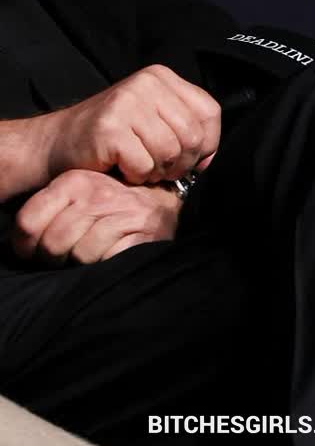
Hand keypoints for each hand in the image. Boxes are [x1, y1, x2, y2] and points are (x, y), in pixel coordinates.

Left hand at [11, 169, 180, 264]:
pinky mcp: (146, 232)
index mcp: (74, 181)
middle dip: (55, 260)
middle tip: (66, 259)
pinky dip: (108, 264)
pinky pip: (110, 259)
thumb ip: (47, 212)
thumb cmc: (110, 207)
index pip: (28, 223)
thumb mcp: (75, 198)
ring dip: (84, 263)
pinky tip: (113, 254)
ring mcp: (124, 212)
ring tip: (93, 254)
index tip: (35, 254)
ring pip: (81, 254)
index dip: (26, 248)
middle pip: (53, 243)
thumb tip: (22, 248)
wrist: (163, 204)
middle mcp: (98, 194)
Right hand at [43, 64, 221, 185]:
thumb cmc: (113, 137)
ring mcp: (127, 103)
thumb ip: (185, 128)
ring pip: (170, 151)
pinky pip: (144, 164)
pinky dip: (137, 176)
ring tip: (142, 167)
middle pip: (192, 135)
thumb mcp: (154, 120)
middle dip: (182, 162)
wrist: (57, 143)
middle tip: (163, 169)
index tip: (193, 159)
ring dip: (159, 171)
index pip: (209, 112)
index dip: (208, 143)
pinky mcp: (110, 128)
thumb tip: (209, 158)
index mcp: (162, 77)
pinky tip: (124, 169)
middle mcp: (146, 84)